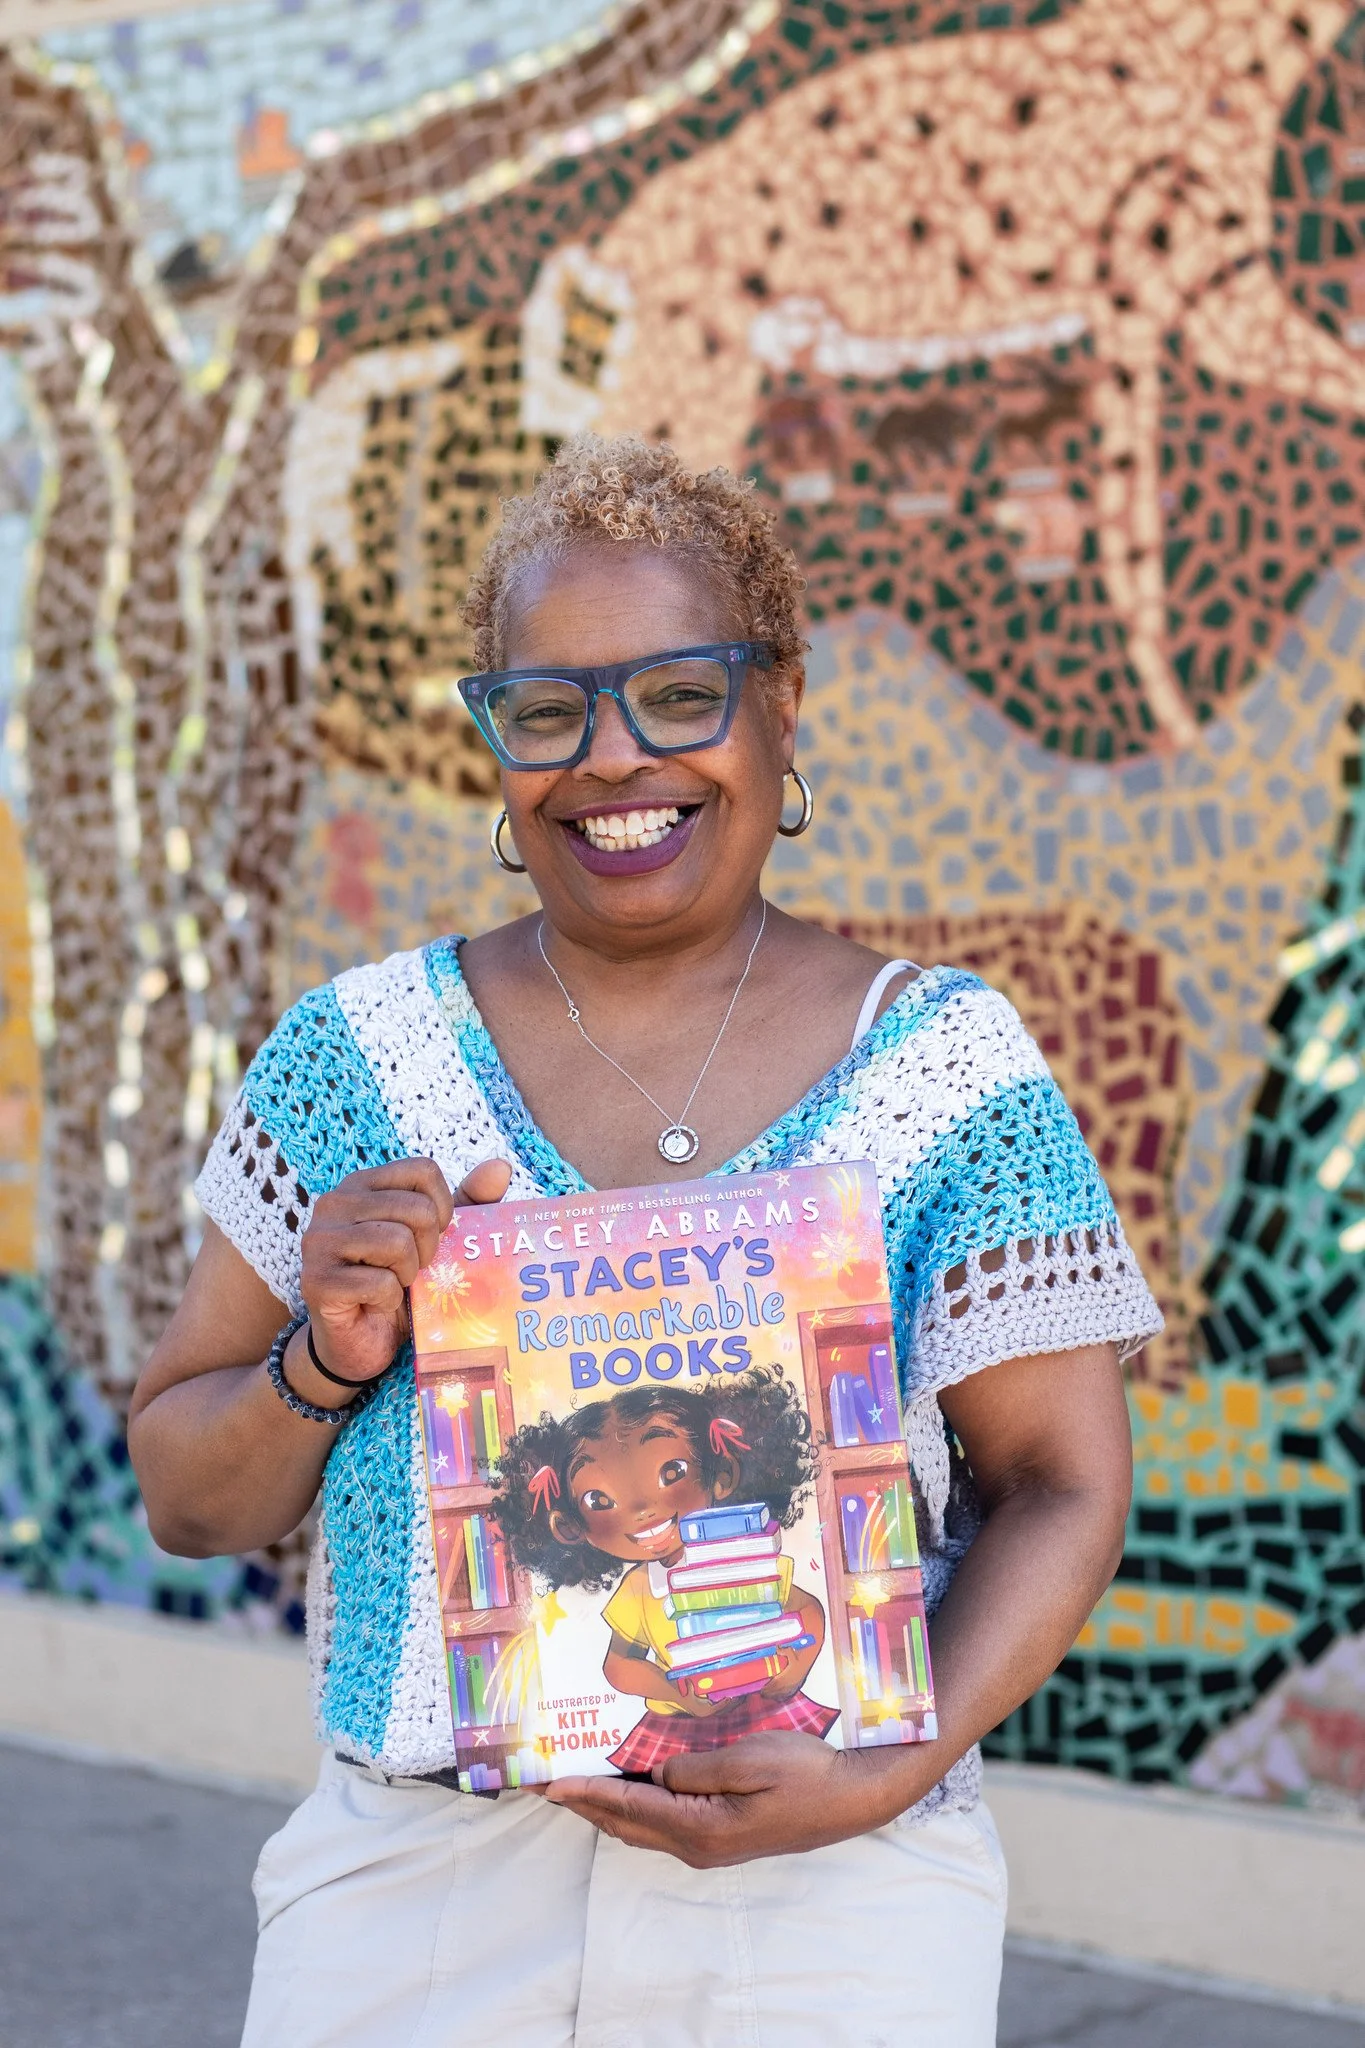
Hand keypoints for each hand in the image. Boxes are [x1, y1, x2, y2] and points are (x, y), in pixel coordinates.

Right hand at [299, 1156, 510, 1384]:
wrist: (359, 1341)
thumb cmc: (397, 1282)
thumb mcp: (437, 1238)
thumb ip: (469, 1202)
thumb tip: (502, 1166)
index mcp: (362, 1184)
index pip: (423, 1171)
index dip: (442, 1209)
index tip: (431, 1237)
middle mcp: (334, 1203)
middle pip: (415, 1209)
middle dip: (427, 1248)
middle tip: (410, 1270)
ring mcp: (319, 1241)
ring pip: (397, 1243)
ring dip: (407, 1275)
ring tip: (392, 1284)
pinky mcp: (316, 1281)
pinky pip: (380, 1284)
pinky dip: (389, 1301)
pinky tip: (374, 1305)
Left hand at [538, 1731, 914, 1866]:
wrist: (849, 1799)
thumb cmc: (804, 1774)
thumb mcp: (749, 1761)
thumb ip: (694, 1770)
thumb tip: (657, 1775)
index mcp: (700, 1827)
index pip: (629, 1808)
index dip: (586, 1792)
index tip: (550, 1782)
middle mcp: (696, 1845)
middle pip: (626, 1825)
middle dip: (583, 1804)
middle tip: (545, 1785)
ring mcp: (707, 1846)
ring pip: (641, 1828)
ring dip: (605, 1808)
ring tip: (573, 1785)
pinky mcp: (719, 1837)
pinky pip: (662, 1825)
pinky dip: (633, 1808)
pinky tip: (626, 1789)